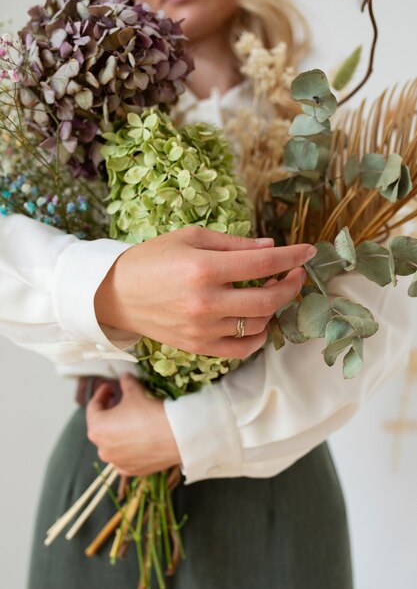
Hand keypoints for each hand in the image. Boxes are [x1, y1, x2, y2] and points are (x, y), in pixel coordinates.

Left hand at [86, 374, 180, 476]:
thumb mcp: (135, 392)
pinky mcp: (132, 470)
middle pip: (101, 427)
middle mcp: (102, 449)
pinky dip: (128, 448)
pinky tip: (137, 439)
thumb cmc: (150, 412)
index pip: (93, 407)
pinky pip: (124, 458)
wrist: (176, 436)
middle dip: (109, 413)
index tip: (109, 387)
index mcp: (97, 428)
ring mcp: (117, 462)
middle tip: (119, 401)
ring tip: (130, 420)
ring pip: (112, 444)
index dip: (101, 394)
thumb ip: (126, 383)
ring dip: (117, 431)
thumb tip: (125, 378)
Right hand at [95, 226, 315, 358]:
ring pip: (257, 325)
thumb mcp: (190, 238)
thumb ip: (233, 244)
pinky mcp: (198, 347)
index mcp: (203, 269)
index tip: (308, 251)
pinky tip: (258, 321)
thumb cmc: (152, 259)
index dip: (291, 257)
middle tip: (296, 274)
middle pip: (267, 301)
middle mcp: (205, 303)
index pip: (262, 264)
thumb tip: (270, 248)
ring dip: (273, 308)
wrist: (116, 294)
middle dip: (291, 286)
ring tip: (271, 292)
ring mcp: (202, 330)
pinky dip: (257, 337)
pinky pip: (241, 349)